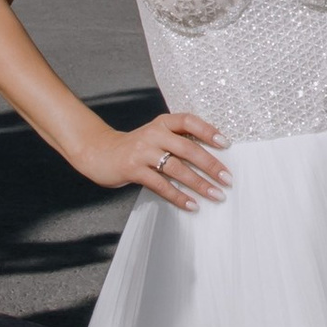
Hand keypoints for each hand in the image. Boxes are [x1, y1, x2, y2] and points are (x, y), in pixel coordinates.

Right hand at [88, 112, 227, 210]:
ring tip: (216, 195)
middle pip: (187, 148)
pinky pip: (161, 185)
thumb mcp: (155, 136)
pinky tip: (192, 205)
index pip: (188, 121)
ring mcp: (142, 152)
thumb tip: (211, 158)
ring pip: (177, 168)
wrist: (99, 152)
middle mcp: (153, 134)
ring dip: (199, 184)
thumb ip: (177, 140)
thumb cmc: (135, 147)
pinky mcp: (133, 170)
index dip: (208, 130)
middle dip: (210, 164)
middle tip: (227, 179)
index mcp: (162, 123)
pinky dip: (178, 196)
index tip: (226, 144)